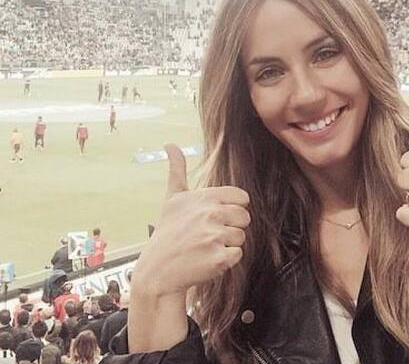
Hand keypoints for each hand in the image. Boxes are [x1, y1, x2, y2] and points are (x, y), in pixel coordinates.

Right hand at [131, 143, 250, 297]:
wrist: (157, 272)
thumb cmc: (168, 234)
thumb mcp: (172, 199)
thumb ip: (177, 170)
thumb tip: (170, 144)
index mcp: (205, 197)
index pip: (242, 198)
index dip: (231, 209)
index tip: (214, 217)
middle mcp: (210, 213)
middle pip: (245, 218)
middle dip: (230, 227)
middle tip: (207, 235)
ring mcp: (214, 236)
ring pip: (241, 237)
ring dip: (227, 245)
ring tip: (205, 247)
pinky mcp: (219, 258)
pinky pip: (238, 255)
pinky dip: (225, 261)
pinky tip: (207, 260)